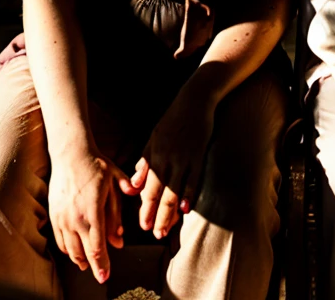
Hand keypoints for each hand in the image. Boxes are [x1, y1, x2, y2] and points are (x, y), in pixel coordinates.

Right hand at [48, 147, 128, 283]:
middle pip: (83, 252)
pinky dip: (68, 249)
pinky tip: (75, 251)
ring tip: (88, 265)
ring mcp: (62, 217)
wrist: (71, 153)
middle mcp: (75, 217)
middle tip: (101, 277)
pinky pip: (60, 240)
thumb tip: (120, 239)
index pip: (97, 246)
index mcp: (93, 210)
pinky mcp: (54, 214)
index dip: (102, 264)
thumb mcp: (115, 182)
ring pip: (70, 249)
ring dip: (80, 259)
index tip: (106, 276)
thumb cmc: (96, 165)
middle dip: (93, 267)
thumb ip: (117, 211)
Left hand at [125, 80, 216, 238]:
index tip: (142, 226)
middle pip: (160, 193)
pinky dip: (189, 194)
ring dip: (170, 212)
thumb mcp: (154, 139)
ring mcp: (184, 158)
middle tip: (154, 234)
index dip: (144, 208)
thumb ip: (145, 163)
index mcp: (154, 155)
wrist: (195, 101)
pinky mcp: (199, 155)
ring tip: (166, 229)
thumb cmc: (173, 120)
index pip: (147, 188)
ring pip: (175, 191)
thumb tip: (135, 186)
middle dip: (156, 216)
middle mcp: (167, 159)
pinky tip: (186, 210)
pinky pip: (194, 179)